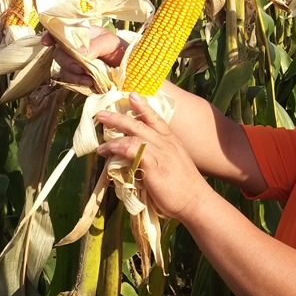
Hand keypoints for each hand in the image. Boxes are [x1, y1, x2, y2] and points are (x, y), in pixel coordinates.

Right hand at [43, 25, 125, 87]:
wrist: (131, 69)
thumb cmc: (121, 50)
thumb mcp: (111, 43)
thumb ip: (95, 45)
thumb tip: (79, 53)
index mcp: (82, 34)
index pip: (61, 31)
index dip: (51, 35)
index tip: (46, 42)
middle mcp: (76, 47)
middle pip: (59, 52)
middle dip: (66, 60)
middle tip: (80, 68)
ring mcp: (76, 63)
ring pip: (62, 67)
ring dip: (72, 73)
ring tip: (88, 77)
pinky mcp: (79, 77)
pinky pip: (70, 80)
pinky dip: (77, 81)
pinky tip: (89, 82)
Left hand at [96, 93, 211, 220]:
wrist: (196, 200)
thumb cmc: (184, 186)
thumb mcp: (174, 163)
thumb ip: (158, 156)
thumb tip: (138, 158)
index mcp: (171, 140)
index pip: (156, 118)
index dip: (143, 106)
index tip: (132, 95)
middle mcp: (165, 142)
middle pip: (139, 123)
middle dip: (118, 117)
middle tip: (102, 114)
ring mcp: (160, 153)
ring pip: (133, 136)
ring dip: (113, 137)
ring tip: (100, 144)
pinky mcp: (153, 166)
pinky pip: (132, 151)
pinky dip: (118, 149)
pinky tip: (108, 151)